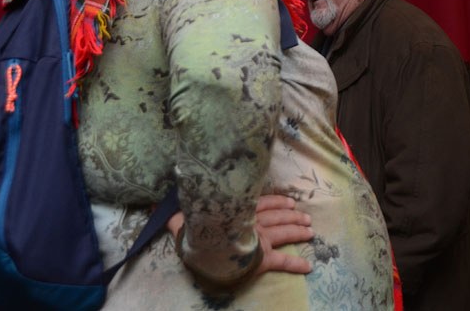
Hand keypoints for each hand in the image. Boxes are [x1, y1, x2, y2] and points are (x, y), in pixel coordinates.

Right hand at [168, 195, 313, 277]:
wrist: (201, 243)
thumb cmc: (193, 229)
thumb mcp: (183, 218)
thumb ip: (178, 214)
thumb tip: (159, 205)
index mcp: (237, 211)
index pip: (261, 203)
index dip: (277, 201)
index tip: (289, 201)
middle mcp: (252, 222)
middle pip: (277, 216)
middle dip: (293, 215)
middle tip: (306, 217)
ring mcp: (259, 239)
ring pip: (283, 232)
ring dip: (298, 230)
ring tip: (311, 230)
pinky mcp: (262, 257)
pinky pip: (282, 261)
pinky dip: (296, 264)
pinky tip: (309, 267)